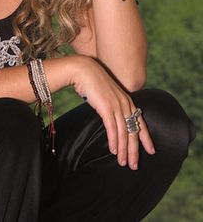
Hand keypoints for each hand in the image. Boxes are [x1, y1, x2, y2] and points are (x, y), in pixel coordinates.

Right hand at [69, 55, 154, 169]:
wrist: (83, 70)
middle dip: (134, 150)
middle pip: (133, 131)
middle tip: (134, 165)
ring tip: (122, 162)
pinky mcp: (107, 108)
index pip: (140, 123)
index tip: (151, 151)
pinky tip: (113, 150)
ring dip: (123, 150)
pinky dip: (114, 141)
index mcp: (127, 100)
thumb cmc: (92, 82)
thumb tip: (112, 118)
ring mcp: (117, 106)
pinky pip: (112, 128)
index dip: (146, 138)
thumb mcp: (107, 95)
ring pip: (124, 133)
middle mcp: (125, 104)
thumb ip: (112, 106)